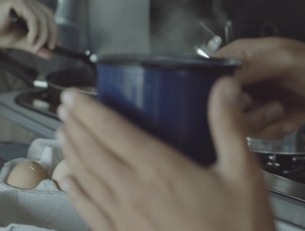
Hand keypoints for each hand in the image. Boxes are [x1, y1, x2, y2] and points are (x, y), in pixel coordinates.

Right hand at [0, 0, 56, 58]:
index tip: (54, 46)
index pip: (46, 16)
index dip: (53, 31)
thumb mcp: (17, 40)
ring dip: (42, 35)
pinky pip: (33, 18)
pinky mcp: (16, 1)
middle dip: (51, 33)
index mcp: (25, 5)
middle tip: (50, 48)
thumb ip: (33, 45)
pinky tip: (29, 41)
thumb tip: (49, 53)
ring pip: (42, 18)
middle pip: (48, 15)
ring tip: (35, 47)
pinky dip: (35, 32)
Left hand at [55, 79, 274, 230]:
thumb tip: (225, 88)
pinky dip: (75, 192)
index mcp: (160, 169)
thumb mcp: (242, 174)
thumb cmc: (238, 228)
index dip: (87, 110)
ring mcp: (124, 216)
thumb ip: (228, 128)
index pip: (111, 130)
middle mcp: (134, 190)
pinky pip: (89, 211)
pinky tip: (67, 181)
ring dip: (71, 152)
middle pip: (92, 150)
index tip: (73, 96)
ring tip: (61, 133)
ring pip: (86, 177)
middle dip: (75, 125)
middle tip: (65, 109)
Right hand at [215, 37, 304, 137]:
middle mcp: (243, 76)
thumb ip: (249, 66)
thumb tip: (221, 81)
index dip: (215, 87)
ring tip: (280, 112)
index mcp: (241, 54)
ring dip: (259, 121)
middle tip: (261, 105)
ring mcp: (253, 98)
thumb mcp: (284, 60)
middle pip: (218, 99)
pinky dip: (270, 130)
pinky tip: (286, 121)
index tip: (236, 96)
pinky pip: (252, 131)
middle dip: (240, 109)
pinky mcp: (263, 117)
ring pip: (233, 119)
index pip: (208, 70)